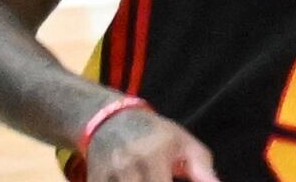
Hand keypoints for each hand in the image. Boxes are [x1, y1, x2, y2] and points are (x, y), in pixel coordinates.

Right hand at [85, 104, 220, 181]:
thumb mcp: (183, 143)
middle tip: (164, 178)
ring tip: (150, 177)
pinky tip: (134, 180)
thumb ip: (202, 168)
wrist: (110, 120)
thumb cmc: (156, 134)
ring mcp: (107, 174)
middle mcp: (128, 165)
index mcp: (154, 154)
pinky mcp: (93, 179)